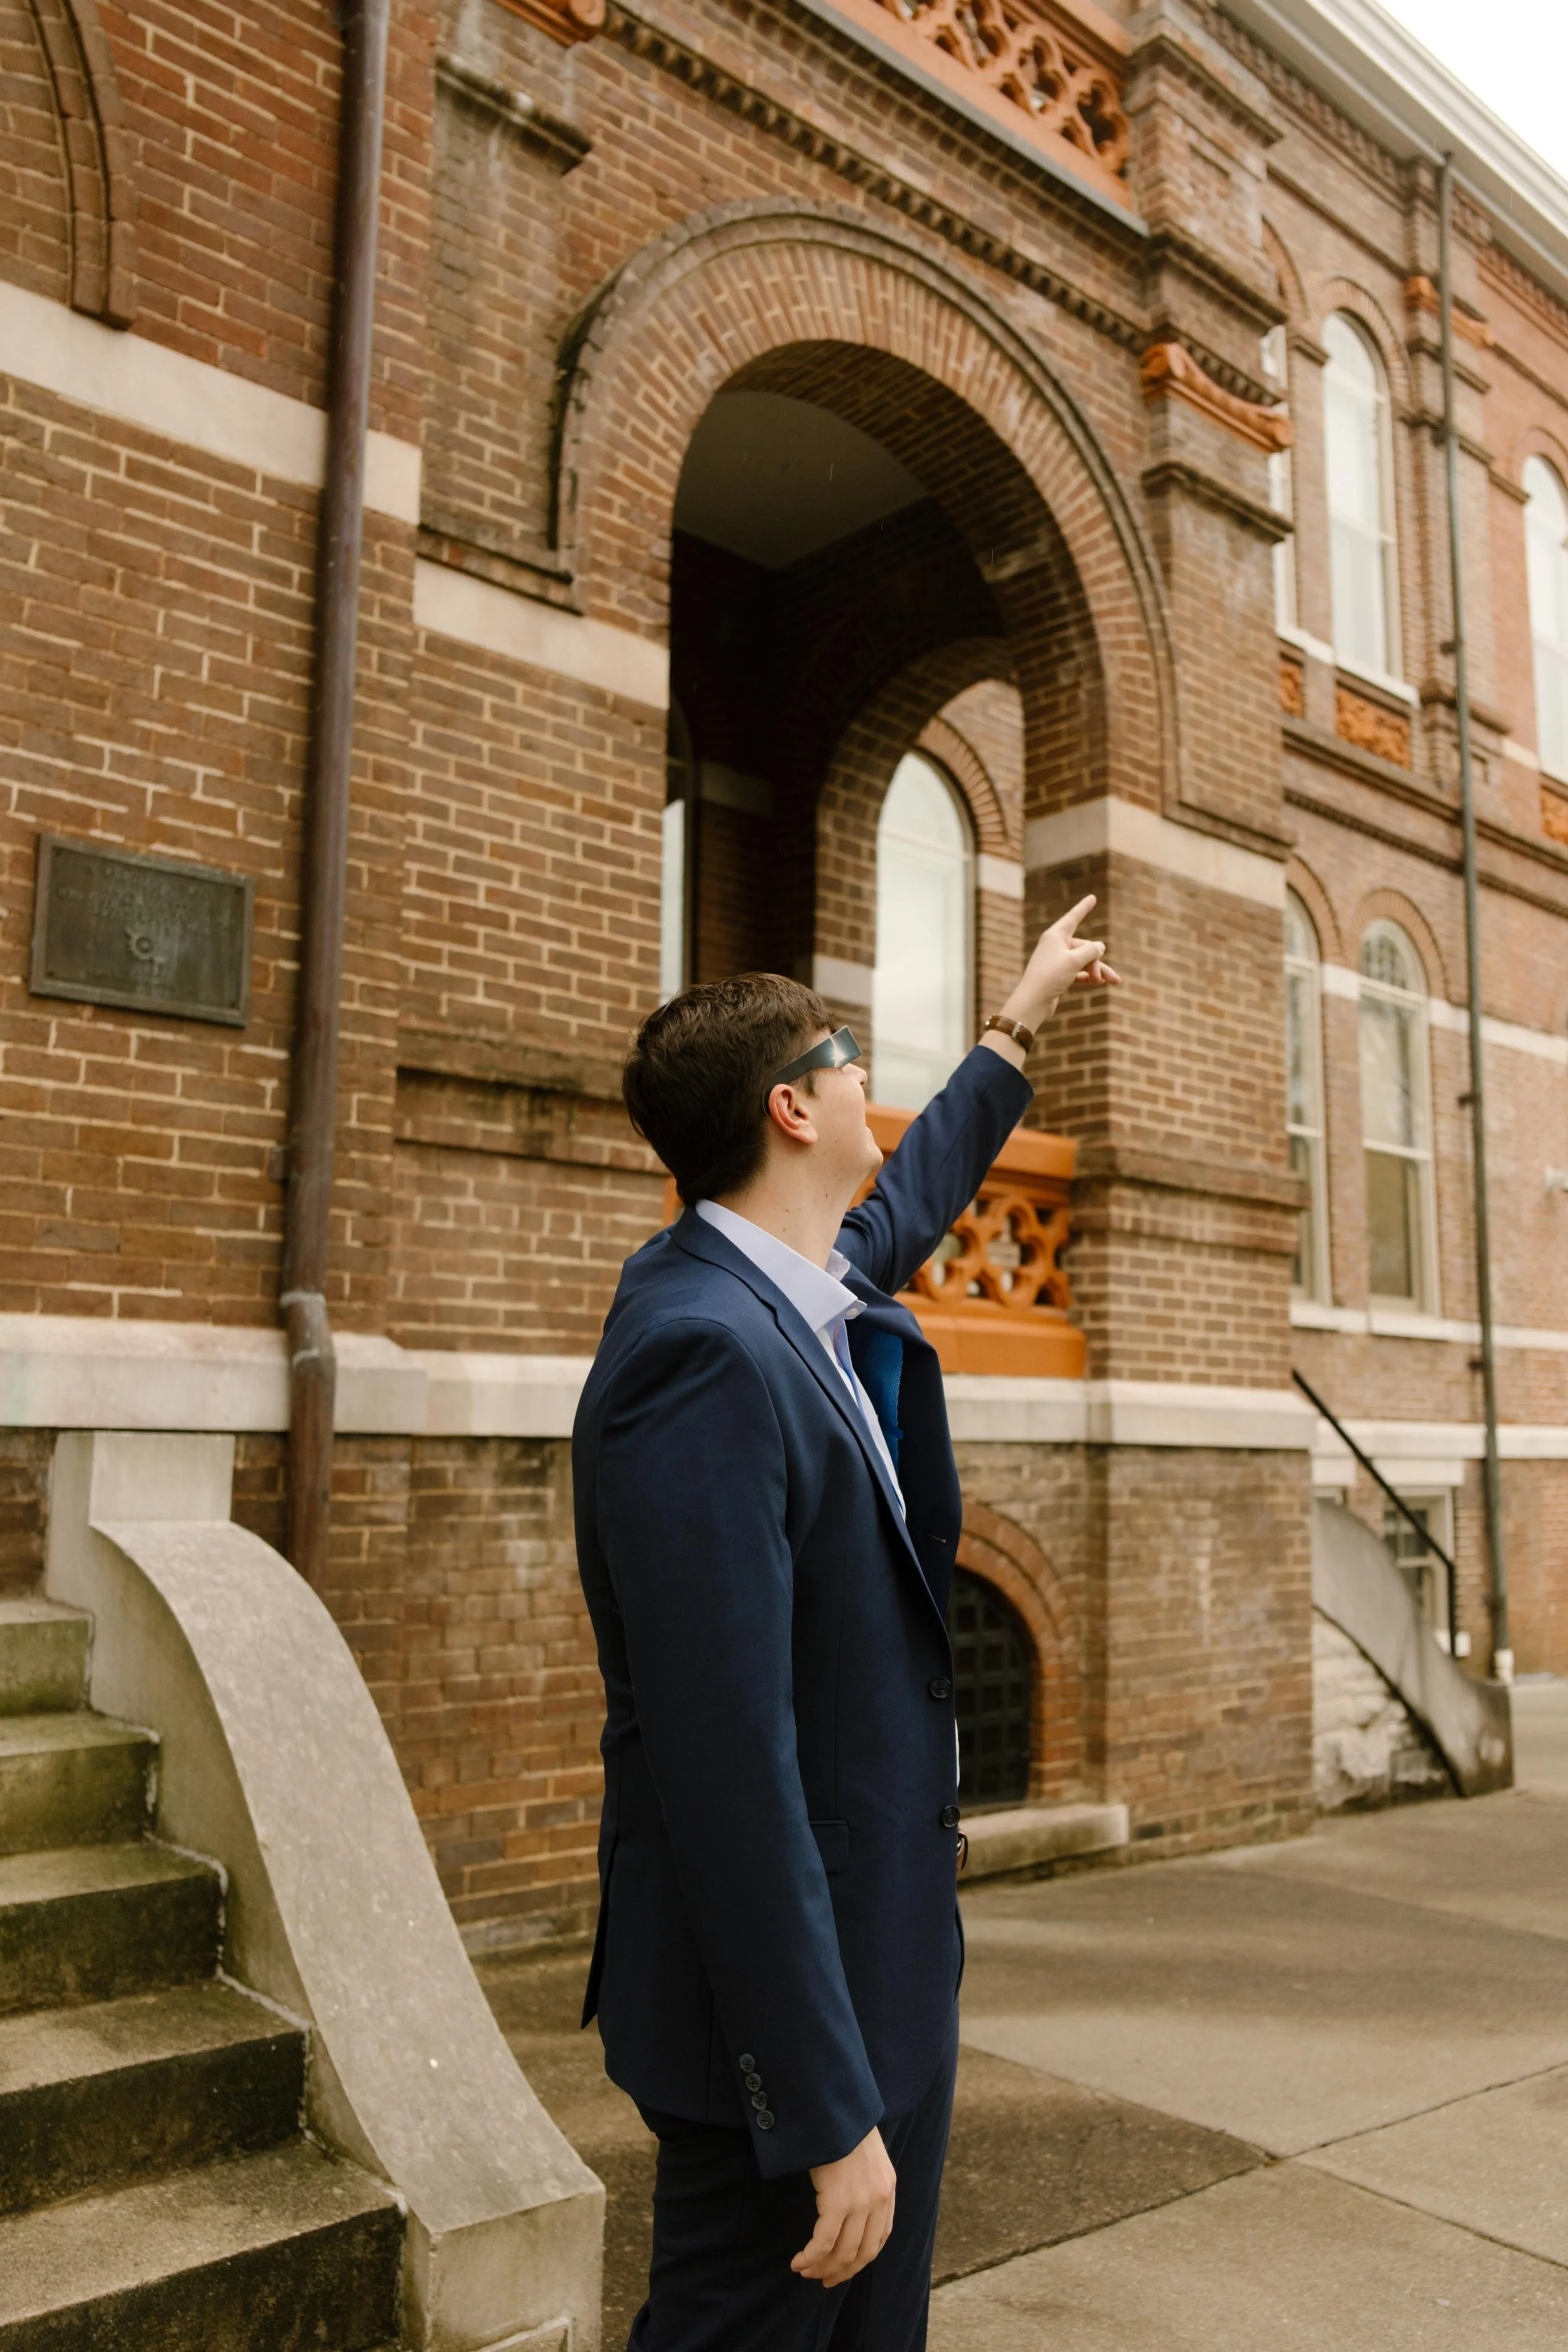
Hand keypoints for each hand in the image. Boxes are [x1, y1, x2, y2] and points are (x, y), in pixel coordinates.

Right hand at [791, 2126, 896, 2287]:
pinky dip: (810, 2257)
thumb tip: (851, 2206)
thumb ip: (866, 2181)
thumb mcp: (866, 2156)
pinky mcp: (838, 2202)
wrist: (836, 2108)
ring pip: (842, 2253)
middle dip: (841, 2271)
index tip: (844, 2269)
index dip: (861, 2260)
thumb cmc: (844, 2127)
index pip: (880, 2239)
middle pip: (863, 2253)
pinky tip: (798, 2262)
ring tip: (805, 2271)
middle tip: (823, 2280)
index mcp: (888, 2189)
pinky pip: (823, 2242)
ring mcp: (860, 2203)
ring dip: (822, 2268)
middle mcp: (879, 2200)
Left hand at [984, 894, 1119, 1054]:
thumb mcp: (1074, 960)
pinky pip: (1079, 972)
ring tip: (1113, 982)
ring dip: (1097, 971)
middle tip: (1101, 976)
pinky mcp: (1058, 976)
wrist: (1033, 1003)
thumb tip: (1100, 947)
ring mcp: (1057, 962)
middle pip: (1084, 947)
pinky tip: (1101, 983)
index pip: (1073, 917)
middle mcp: (1055, 946)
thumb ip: (1090, 951)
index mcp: (1055, 935)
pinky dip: (1089, 977)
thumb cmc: (1050, 977)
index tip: (1093, 897)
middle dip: (1096, 961)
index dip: (1084, 907)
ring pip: (1083, 961)